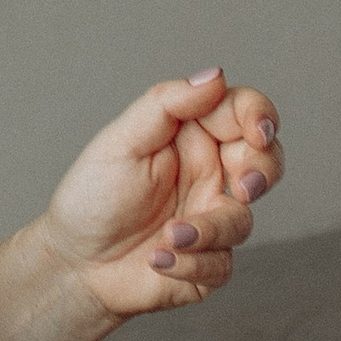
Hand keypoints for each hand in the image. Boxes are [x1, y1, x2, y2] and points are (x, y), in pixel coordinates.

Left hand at [32, 67, 281, 320]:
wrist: (75, 263)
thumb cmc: (93, 196)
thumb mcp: (121, 142)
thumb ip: (167, 104)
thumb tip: (215, 75)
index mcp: (193, 136)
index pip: (241, 113)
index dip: (259, 117)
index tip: (257, 133)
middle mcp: (210, 174)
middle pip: (265, 161)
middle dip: (263, 171)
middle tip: (244, 187)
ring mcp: (211, 218)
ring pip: (242, 220)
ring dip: (208, 229)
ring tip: (168, 236)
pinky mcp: (209, 262)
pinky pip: (222, 264)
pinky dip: (190, 264)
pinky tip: (156, 260)